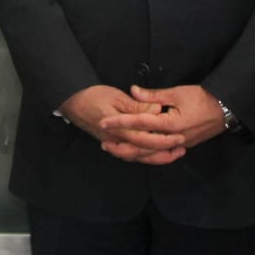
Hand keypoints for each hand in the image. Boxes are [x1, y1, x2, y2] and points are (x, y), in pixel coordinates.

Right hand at [59, 85, 185, 164]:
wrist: (73, 102)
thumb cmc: (93, 96)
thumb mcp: (117, 97)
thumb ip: (137, 107)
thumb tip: (156, 111)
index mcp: (120, 129)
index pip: (146, 140)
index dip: (164, 141)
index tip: (180, 138)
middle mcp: (117, 141)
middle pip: (144, 153)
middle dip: (164, 153)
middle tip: (181, 149)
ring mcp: (114, 144)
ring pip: (137, 157)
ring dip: (156, 157)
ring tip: (173, 154)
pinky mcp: (112, 143)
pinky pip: (130, 155)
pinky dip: (143, 157)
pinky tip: (152, 154)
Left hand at [97, 84, 225, 164]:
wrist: (225, 111)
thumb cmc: (202, 99)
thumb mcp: (177, 93)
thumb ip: (153, 95)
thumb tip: (133, 90)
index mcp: (169, 125)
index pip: (139, 124)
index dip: (120, 122)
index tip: (104, 122)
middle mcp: (171, 139)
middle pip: (141, 147)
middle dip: (121, 145)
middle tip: (104, 143)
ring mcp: (176, 146)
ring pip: (149, 154)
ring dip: (131, 153)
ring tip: (115, 150)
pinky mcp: (180, 147)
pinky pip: (158, 154)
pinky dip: (145, 155)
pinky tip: (136, 152)